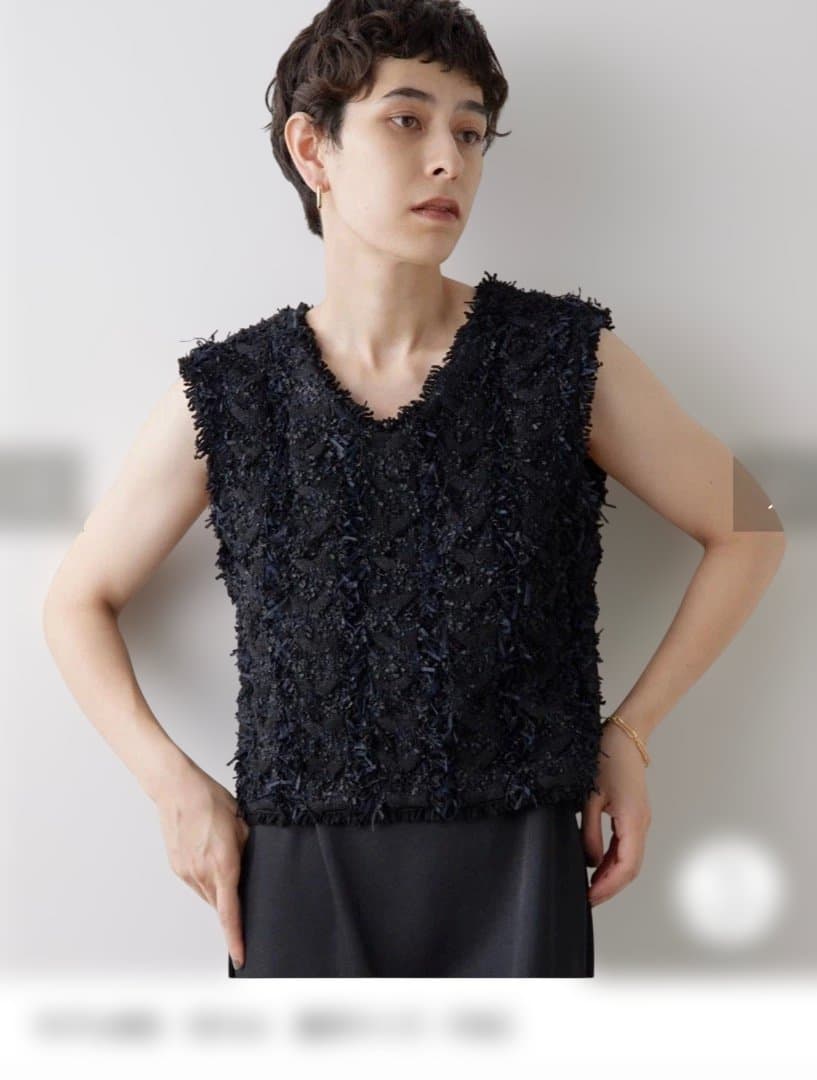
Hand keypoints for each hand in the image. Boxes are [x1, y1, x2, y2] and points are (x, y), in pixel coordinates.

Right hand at [154, 761, 250, 968]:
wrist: (177, 789)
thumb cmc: (211, 800)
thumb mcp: (242, 823)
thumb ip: (249, 850)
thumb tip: (255, 868)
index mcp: (223, 864)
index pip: (231, 913)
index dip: (236, 938)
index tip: (240, 957)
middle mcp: (202, 873)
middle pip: (220, 906)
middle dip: (232, 913)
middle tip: (246, 910)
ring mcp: (186, 872)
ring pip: (208, 896)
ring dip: (219, 893)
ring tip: (227, 869)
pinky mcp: (177, 867)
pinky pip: (196, 884)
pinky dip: (207, 882)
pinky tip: (212, 863)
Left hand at [580, 720, 651, 907]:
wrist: (624, 736)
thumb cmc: (606, 760)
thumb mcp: (590, 798)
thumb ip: (589, 832)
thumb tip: (590, 862)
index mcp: (633, 821)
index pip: (625, 867)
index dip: (608, 887)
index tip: (590, 898)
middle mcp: (641, 824)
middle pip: (631, 868)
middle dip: (610, 886)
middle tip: (588, 898)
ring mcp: (640, 820)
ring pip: (630, 858)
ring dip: (612, 875)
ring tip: (590, 886)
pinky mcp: (635, 815)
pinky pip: (627, 845)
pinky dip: (614, 860)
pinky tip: (598, 864)